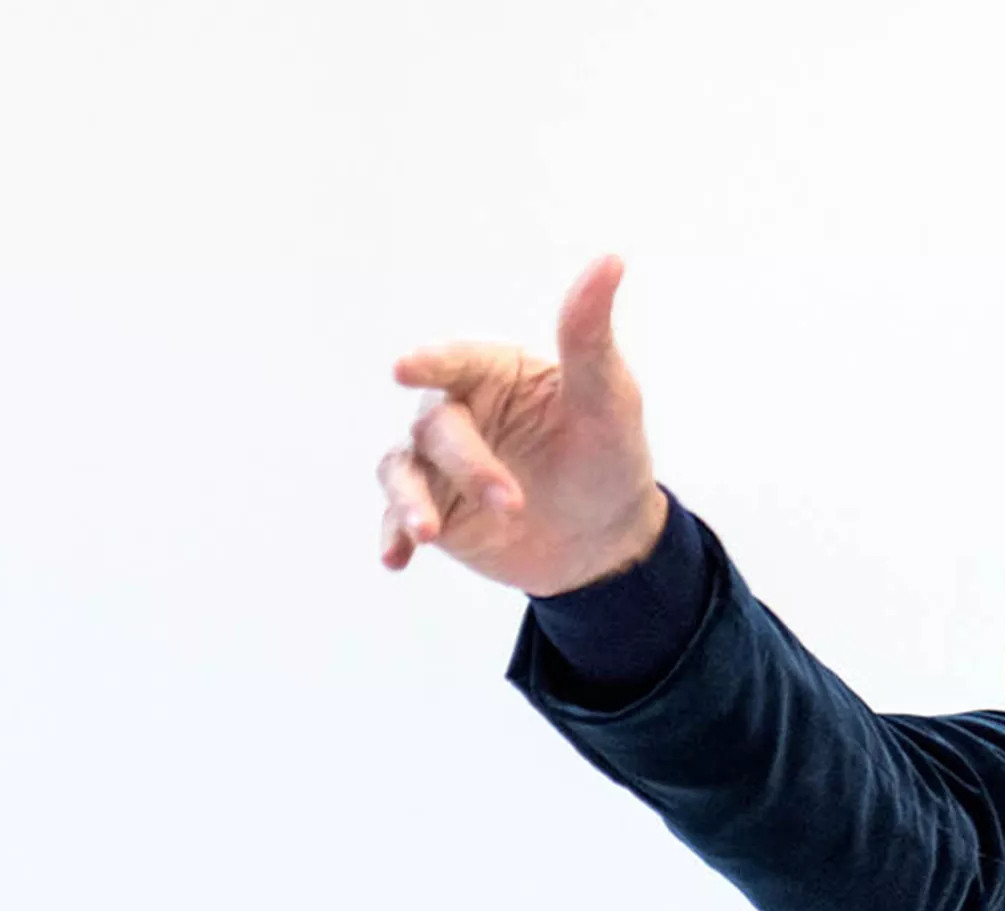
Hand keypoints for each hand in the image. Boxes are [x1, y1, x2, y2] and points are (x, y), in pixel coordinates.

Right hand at [377, 255, 668, 595]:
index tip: (405, 369)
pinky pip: (400, 518)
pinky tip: (396, 559)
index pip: (455, 361)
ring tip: (428, 534)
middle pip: (438, 428)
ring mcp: (439, 464)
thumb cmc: (609, 454)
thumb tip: (610, 259)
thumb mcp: (609, 399)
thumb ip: (590, 336)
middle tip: (510, 503)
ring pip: (403, 470)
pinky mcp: (434, 510)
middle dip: (468, 465)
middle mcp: (458, 412)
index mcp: (493, 374)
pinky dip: (394, 535)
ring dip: (410, 501)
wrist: (607, 539)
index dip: (430, 364)